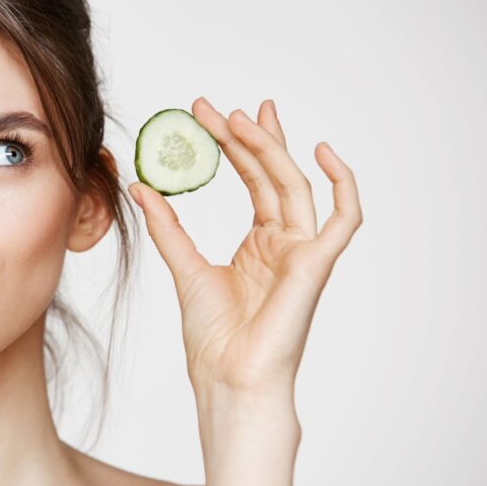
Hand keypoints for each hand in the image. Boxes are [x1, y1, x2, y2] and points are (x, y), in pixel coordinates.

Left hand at [128, 97, 362, 395]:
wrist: (227, 378)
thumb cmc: (213, 339)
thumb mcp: (184, 268)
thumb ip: (168, 226)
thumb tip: (141, 186)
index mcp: (260, 246)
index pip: (253, 182)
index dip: (235, 146)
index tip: (207, 115)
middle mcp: (285, 244)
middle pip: (273, 176)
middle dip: (249, 138)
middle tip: (217, 107)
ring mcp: (303, 253)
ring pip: (295, 186)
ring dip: (272, 149)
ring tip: (242, 118)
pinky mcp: (317, 264)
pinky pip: (345, 217)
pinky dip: (343, 183)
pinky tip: (321, 151)